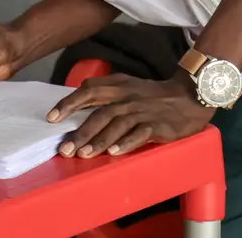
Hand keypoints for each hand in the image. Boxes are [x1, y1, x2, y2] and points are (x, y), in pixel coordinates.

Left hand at [47, 73, 214, 157]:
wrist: (189, 96)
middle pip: (100, 112)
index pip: (89, 90)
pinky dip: (126, 143)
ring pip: (117, 124)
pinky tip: (114, 153)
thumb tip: (76, 108)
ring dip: (99, 140)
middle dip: (80, 132)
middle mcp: (128, 97)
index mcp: (119, 86)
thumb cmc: (153, 95)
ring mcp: (143, 111)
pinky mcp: (158, 125)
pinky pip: (140, 133)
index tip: (52, 118)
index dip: (69, 102)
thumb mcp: (128, 87)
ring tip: (83, 154)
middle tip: (65, 149)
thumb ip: (105, 94)